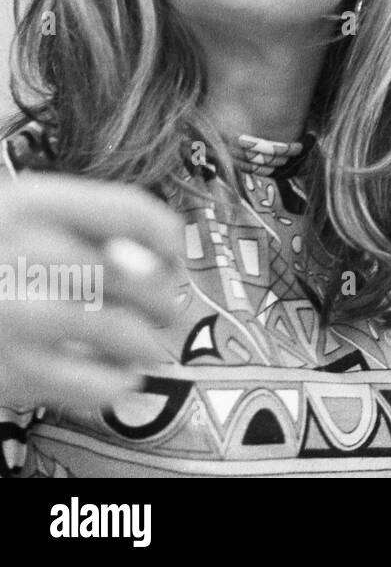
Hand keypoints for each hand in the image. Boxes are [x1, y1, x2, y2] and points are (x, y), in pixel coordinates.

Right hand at [0, 174, 185, 412]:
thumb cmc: (0, 262)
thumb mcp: (31, 220)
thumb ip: (94, 226)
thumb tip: (161, 266)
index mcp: (28, 205)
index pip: (127, 210)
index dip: (165, 234)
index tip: (173, 256)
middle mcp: (16, 256)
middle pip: (127, 273)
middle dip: (161, 298)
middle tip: (167, 311)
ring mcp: (9, 315)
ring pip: (117, 330)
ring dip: (145, 342)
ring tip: (144, 345)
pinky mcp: (8, 372)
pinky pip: (93, 384)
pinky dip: (117, 381)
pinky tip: (114, 375)